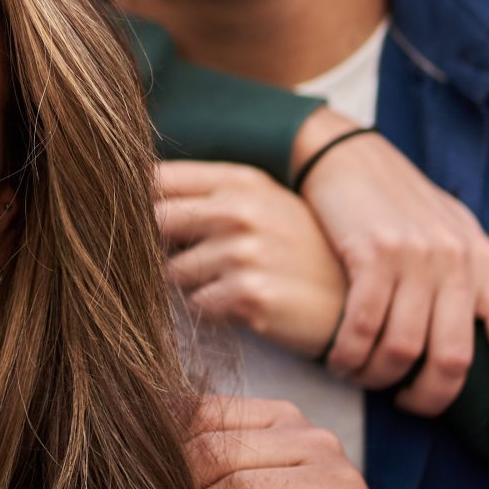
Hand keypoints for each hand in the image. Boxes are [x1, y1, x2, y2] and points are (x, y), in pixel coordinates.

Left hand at [156, 162, 347, 355]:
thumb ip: (211, 197)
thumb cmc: (302, 254)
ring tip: (233, 284)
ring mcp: (242, 252)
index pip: (159, 178)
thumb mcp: (266, 206)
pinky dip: (211, 310)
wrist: (355, 303)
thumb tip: (140, 198)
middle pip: (154, 222)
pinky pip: (196, 305)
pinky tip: (244, 305)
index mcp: (240, 181)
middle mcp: (239, 209)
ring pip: (172, 272)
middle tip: (189, 260)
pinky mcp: (246, 294)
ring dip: (192, 284)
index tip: (134, 215)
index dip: (137, 200)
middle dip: (159, 246)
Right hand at [289, 110, 488, 445]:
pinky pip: (361, 326)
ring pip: (403, 349)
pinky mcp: (371, 252)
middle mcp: (459, 263)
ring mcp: (415, 257)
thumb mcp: (470, 234)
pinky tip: (339, 361)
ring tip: (365, 378)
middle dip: (428, 399)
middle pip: (453, 360)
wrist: (350, 156)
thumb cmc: (411, 203)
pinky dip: (348, 356)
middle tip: (408, 404)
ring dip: (378, 379)